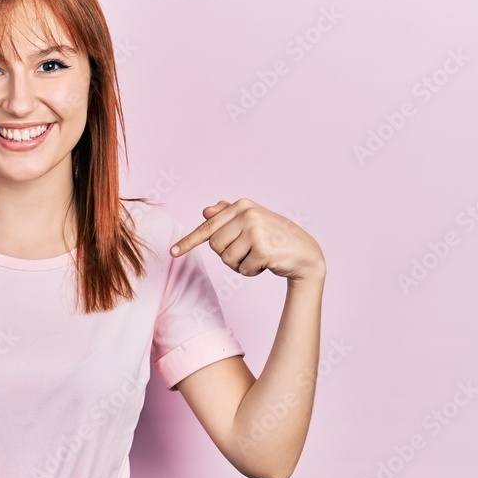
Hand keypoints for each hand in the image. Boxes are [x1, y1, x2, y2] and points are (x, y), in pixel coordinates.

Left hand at [169, 199, 324, 280]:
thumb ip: (228, 214)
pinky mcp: (263, 250)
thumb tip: (205, 210)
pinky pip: (242, 270)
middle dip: (228, 254)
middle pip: (215, 246)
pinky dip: (252, 272)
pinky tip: (266, 263)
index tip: (172, 252)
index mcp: (242, 205)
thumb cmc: (275, 237)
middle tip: (248, 251)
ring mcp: (256, 231)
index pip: (208, 226)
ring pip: (227, 259)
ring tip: (258, 256)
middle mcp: (248, 214)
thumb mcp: (252, 221)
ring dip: (240, 264)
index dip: (188, 242)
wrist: (306, 253)